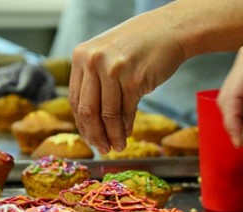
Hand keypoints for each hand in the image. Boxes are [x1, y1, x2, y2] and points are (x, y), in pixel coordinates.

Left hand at [68, 10, 186, 153]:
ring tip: (117, 146)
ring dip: (113, 135)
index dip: (81, 124)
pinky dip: (126, 126)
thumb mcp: (105, 55)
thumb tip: (88, 122)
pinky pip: (126, 111)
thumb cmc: (136, 45)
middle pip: (87, 110)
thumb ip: (93, 80)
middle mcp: (93, 62)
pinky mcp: (134, 80)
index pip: (74, 99)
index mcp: (81, 56)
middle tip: (101, 149)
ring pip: (108, 115)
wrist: (167, 30)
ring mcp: (113, 71)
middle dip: (95, 135)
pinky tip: (127, 134)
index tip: (88, 138)